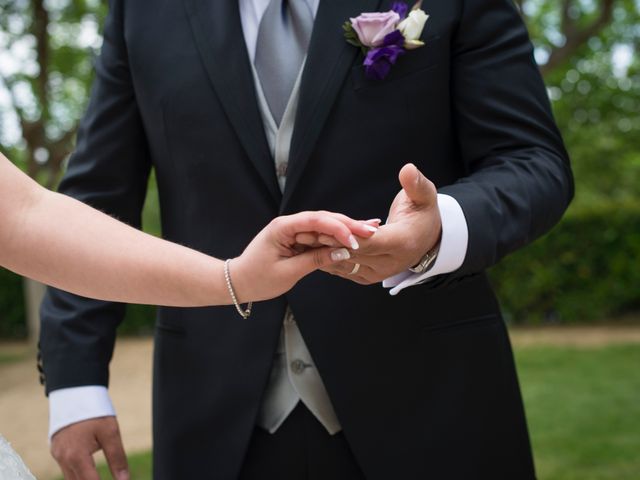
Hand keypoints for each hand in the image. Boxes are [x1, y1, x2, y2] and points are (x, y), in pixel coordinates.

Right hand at [51, 417, 128, 479]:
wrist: (75, 392)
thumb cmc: (95, 411)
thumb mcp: (111, 432)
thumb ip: (117, 458)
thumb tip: (125, 479)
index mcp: (77, 456)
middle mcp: (63, 459)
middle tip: (108, 479)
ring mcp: (57, 455)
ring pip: (71, 479)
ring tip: (98, 477)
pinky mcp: (55, 450)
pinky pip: (66, 469)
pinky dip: (77, 473)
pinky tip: (88, 473)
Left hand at [230, 211, 377, 301]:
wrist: (238, 282)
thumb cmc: (258, 279)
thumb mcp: (288, 272)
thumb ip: (315, 259)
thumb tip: (343, 252)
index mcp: (282, 227)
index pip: (316, 221)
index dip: (338, 228)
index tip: (356, 239)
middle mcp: (289, 223)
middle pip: (324, 219)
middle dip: (349, 224)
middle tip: (373, 229)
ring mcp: (294, 229)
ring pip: (325, 225)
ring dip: (347, 228)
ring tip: (371, 228)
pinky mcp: (298, 237)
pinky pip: (320, 234)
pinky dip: (337, 236)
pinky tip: (354, 235)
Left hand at [298, 164, 441, 284]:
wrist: (427, 240)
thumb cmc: (424, 214)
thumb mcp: (424, 196)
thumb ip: (415, 184)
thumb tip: (408, 169)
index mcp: (401, 244)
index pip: (368, 240)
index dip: (344, 233)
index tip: (322, 225)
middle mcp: (389, 264)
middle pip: (352, 254)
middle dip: (325, 244)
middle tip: (300, 233)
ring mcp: (378, 273)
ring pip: (345, 264)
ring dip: (322, 253)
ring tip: (300, 240)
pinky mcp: (368, 277)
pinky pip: (344, 269)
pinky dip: (327, 260)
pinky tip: (311, 250)